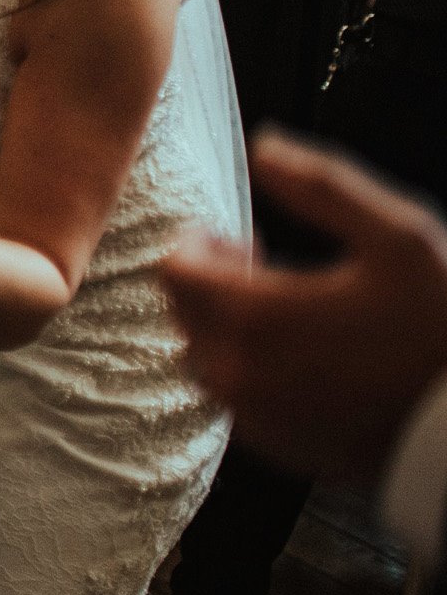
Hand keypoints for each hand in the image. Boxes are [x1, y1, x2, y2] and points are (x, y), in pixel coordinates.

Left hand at [160, 129, 446, 479]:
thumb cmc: (446, 326)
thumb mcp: (399, 236)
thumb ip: (322, 185)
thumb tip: (264, 146)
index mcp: (256, 315)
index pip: (175, 270)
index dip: (200, 244)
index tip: (241, 240)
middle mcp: (239, 371)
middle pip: (183, 314)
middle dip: (209, 282)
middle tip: (262, 269)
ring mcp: (255, 417)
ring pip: (203, 360)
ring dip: (225, 329)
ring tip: (285, 314)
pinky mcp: (277, 449)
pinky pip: (235, 402)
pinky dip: (249, 373)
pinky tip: (304, 359)